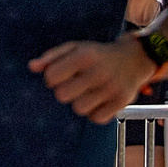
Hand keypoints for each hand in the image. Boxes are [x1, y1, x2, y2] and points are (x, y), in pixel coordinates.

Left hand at [29, 37, 156, 123]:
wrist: (136, 58)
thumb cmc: (98, 54)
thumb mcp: (76, 48)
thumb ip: (52, 57)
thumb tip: (31, 67)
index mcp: (85, 55)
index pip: (52, 77)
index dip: (52, 78)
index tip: (61, 75)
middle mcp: (99, 71)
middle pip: (63, 96)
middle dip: (65, 92)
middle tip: (75, 85)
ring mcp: (112, 87)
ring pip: (79, 109)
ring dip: (80, 103)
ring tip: (88, 93)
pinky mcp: (122, 101)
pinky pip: (97, 118)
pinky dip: (95, 113)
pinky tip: (99, 101)